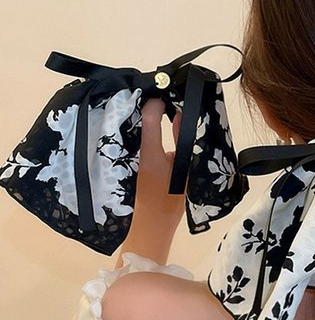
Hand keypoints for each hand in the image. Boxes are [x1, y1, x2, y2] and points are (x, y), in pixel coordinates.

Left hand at [133, 97, 184, 227]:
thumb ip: (182, 140)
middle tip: (167, 98)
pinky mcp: (125, 160)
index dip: (158, 101)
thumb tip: (181, 114)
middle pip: (138, 118)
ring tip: (162, 110)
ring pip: (135, 128)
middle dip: (150, 106)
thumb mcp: (184, 169)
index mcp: (149, 151)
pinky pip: (134, 138)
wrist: (151, 224)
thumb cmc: (171, 199)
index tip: (169, 95)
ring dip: (146, 117)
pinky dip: (142, 131)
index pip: (149, 115)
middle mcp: (134, 150)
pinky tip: (153, 128)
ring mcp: (127, 155)